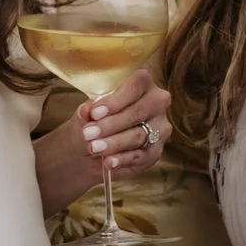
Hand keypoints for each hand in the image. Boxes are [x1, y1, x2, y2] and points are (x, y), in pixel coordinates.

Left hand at [35, 67, 169, 215]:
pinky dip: (122, 159)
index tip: (94, 113)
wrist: (92, 147)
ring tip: (93, 148)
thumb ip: (87, 111)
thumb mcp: (86, 113)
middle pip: (138, 112)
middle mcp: (157, 103)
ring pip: (138, 135)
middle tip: (88, 134)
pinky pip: (141, 156)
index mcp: (143, 84)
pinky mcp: (155, 151)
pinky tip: (108, 162)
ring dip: (114, 143)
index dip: (116, 100)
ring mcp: (160, 128)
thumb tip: (86, 111)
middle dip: (111, 124)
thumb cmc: (93, 121)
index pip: (136, 86)